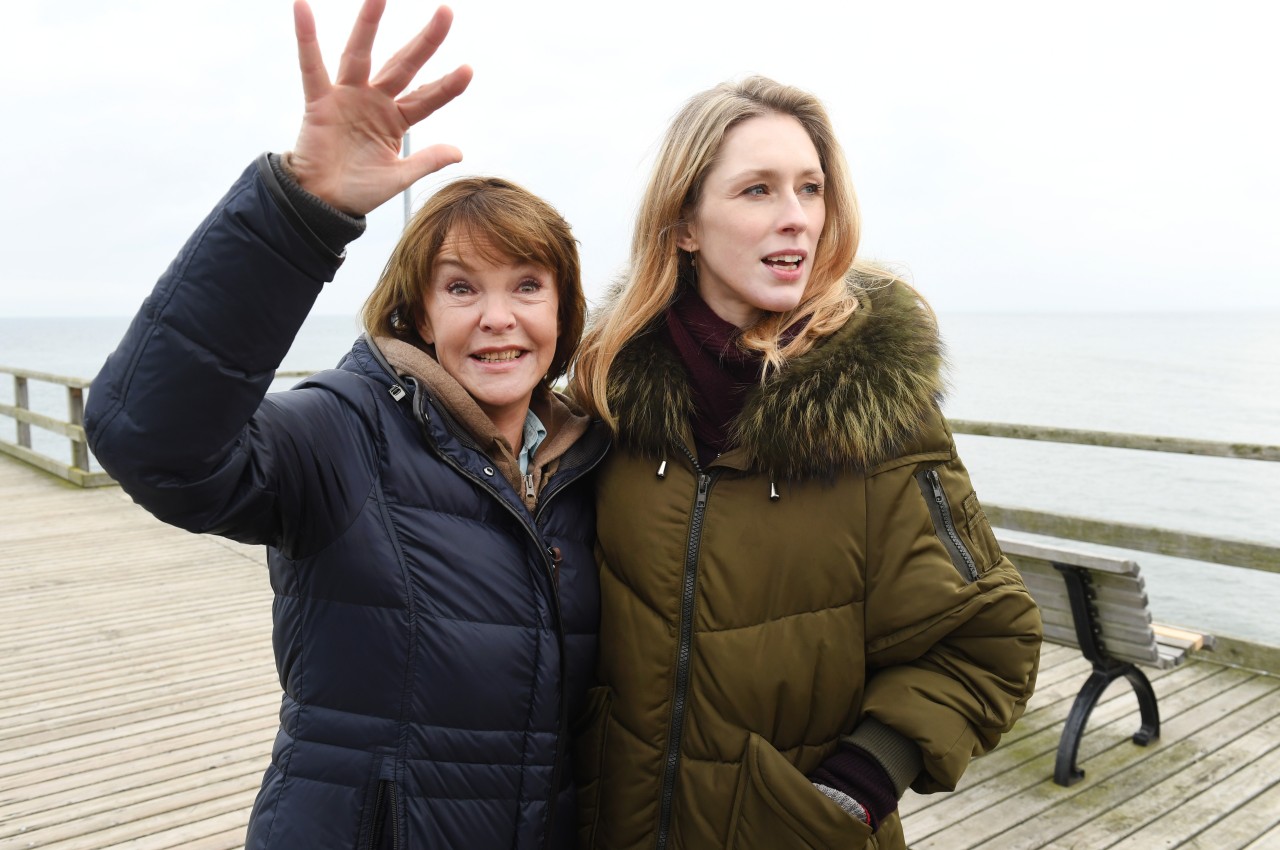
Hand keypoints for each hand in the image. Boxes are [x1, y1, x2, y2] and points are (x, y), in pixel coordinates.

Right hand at [286, 0, 472, 215]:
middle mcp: (374, 101)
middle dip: (425, 40)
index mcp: (396, 120)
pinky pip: (312, 66)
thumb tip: (459, 152)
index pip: (427, 97)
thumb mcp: (398, 178)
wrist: (322, 204)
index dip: (447, 86)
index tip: (468, 70)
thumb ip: (426, 162)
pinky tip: (304, 9)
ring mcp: (347, 97)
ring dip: (370, 22)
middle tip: (446, 12)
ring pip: (361, 54)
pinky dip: (306, 38)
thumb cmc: (358, 191)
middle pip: (404, 64)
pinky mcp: (319, 102)